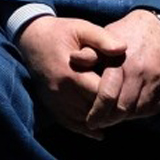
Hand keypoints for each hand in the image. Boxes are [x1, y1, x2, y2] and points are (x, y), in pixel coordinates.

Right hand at [18, 16, 128, 139]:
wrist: (31, 38)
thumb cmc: (60, 31)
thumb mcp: (82, 28)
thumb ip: (102, 39)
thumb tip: (122, 49)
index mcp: (71, 73)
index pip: (99, 94)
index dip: (116, 96)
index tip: (128, 93)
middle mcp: (61, 91)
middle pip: (92, 110)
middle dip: (110, 111)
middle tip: (126, 109)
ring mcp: (54, 99)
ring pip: (81, 120)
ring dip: (98, 121)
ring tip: (115, 117)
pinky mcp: (49, 103)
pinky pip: (68, 122)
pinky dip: (83, 129)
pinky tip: (97, 132)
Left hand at [86, 10, 159, 131]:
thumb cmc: (127, 34)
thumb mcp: (105, 37)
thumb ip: (90, 51)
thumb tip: (73, 58)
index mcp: (120, 61)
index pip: (107, 95)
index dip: (97, 113)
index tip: (90, 120)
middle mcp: (139, 72)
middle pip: (122, 109)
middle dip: (108, 119)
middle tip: (99, 122)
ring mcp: (155, 81)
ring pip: (136, 112)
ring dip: (123, 118)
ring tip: (112, 117)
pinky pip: (150, 109)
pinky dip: (138, 113)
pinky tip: (129, 109)